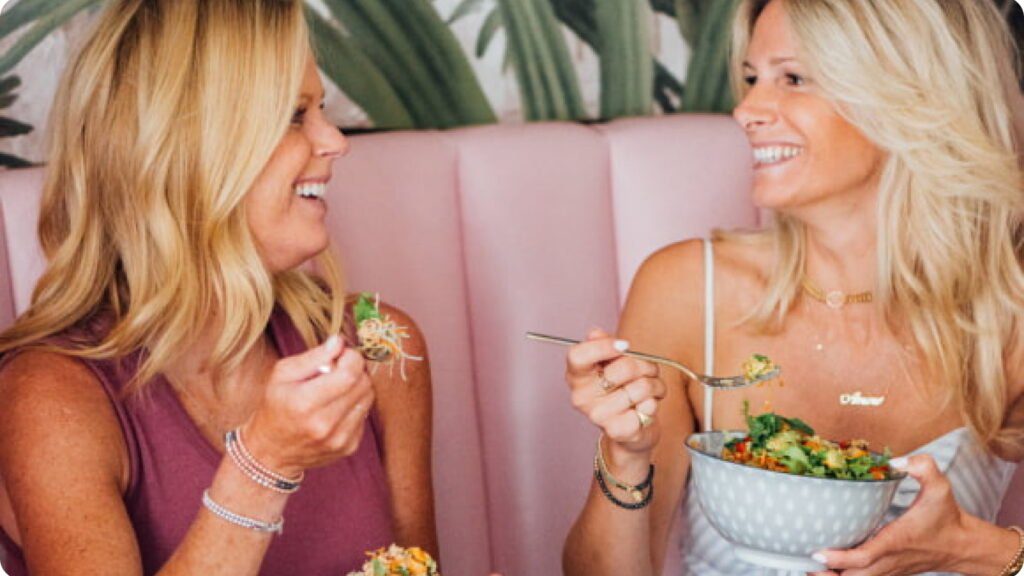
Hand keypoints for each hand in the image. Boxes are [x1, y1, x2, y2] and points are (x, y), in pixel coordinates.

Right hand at [243, 334, 375, 476]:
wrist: (271, 452)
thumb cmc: (275, 407)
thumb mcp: (282, 375)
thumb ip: (313, 357)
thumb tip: (339, 342)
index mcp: (305, 403)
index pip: (349, 374)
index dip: (352, 358)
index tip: (342, 354)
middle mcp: (325, 424)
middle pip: (363, 384)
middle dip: (355, 370)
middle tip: (338, 369)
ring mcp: (339, 439)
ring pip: (368, 398)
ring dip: (357, 386)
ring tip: (337, 387)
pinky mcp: (349, 446)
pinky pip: (365, 414)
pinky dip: (355, 405)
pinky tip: (337, 406)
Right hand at [565, 328, 665, 457]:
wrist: (630, 431)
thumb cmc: (621, 390)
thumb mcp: (611, 363)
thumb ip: (603, 344)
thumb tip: (595, 333)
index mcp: (576, 376)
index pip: (578, 355)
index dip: (604, 346)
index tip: (624, 346)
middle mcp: (581, 396)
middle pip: (624, 367)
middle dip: (646, 366)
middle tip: (648, 371)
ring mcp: (597, 415)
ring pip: (642, 387)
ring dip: (655, 385)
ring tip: (650, 391)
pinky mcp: (616, 430)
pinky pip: (648, 406)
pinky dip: (654, 404)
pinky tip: (645, 408)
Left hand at [810, 455, 966, 575]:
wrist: (963, 546)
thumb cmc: (947, 517)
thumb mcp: (940, 487)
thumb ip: (922, 467)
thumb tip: (896, 461)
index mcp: (895, 541)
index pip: (864, 557)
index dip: (839, 559)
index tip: (818, 553)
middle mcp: (889, 560)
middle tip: (804, 566)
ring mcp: (890, 569)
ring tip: (810, 570)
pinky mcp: (891, 572)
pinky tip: (829, 570)